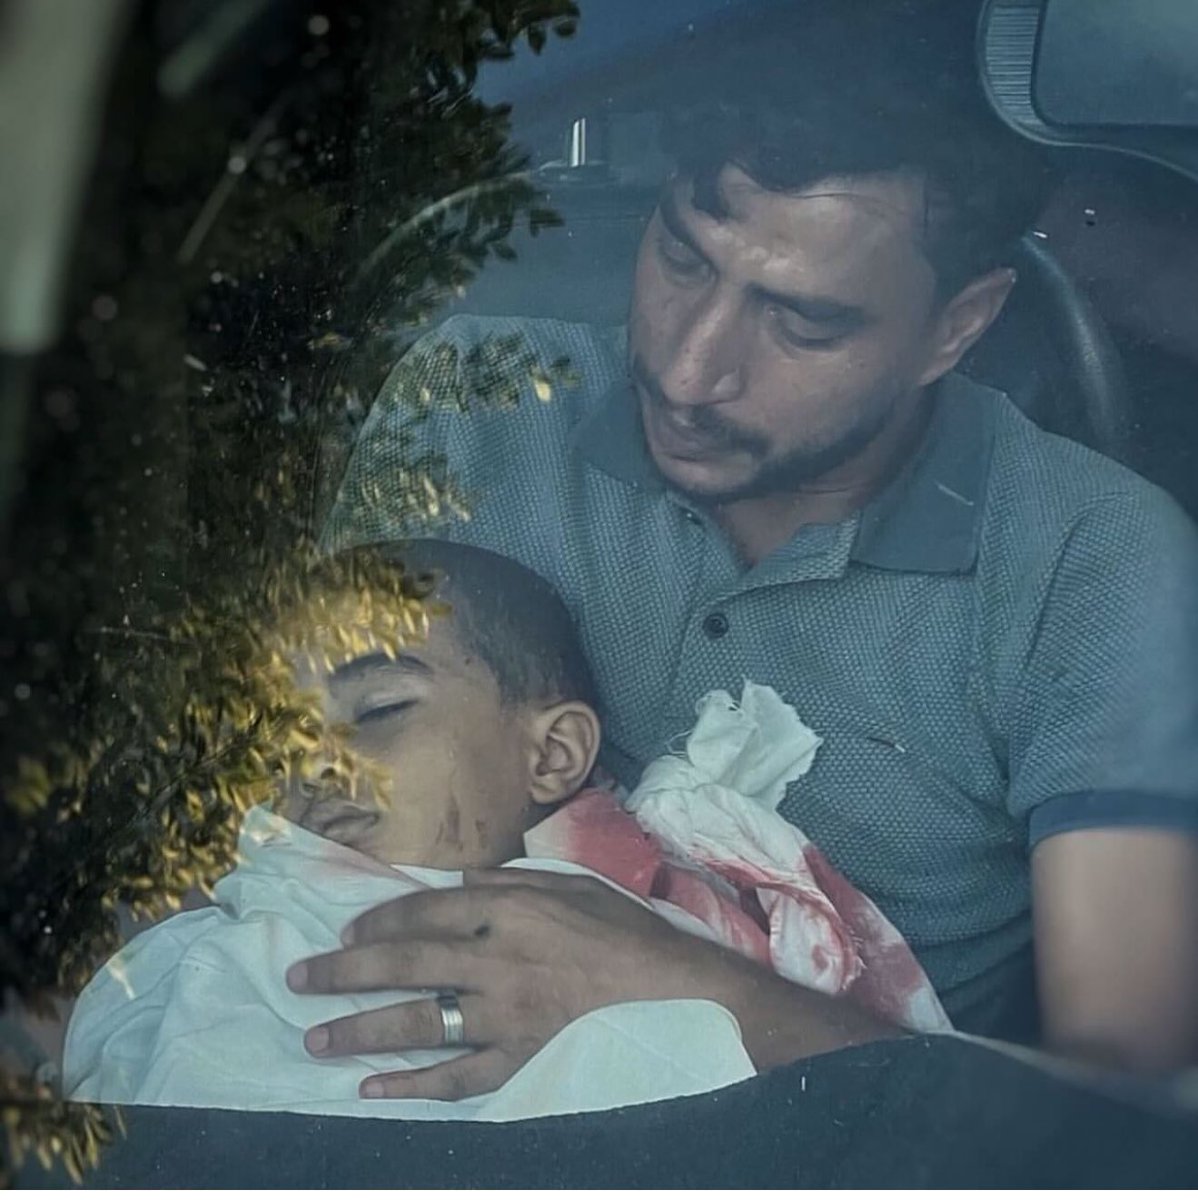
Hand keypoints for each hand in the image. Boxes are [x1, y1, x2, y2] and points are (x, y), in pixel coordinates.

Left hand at [285, 868, 730, 1100]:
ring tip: (314, 1037)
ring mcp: (502, 1017)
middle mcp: (493, 961)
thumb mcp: (571, 885)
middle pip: (403, 965)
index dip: (377, 921)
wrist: (675, 992)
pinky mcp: (517, 1060)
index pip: (423, 914)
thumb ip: (510, 882)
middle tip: (298, 978)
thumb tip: (459, 886)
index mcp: (506, 911)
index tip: (347, 928)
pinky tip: (371, 1088)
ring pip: (417, 1023)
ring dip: (360, 1030)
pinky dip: (411, 1084)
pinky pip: (455, 1077)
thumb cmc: (624, 931)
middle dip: (343, 971)